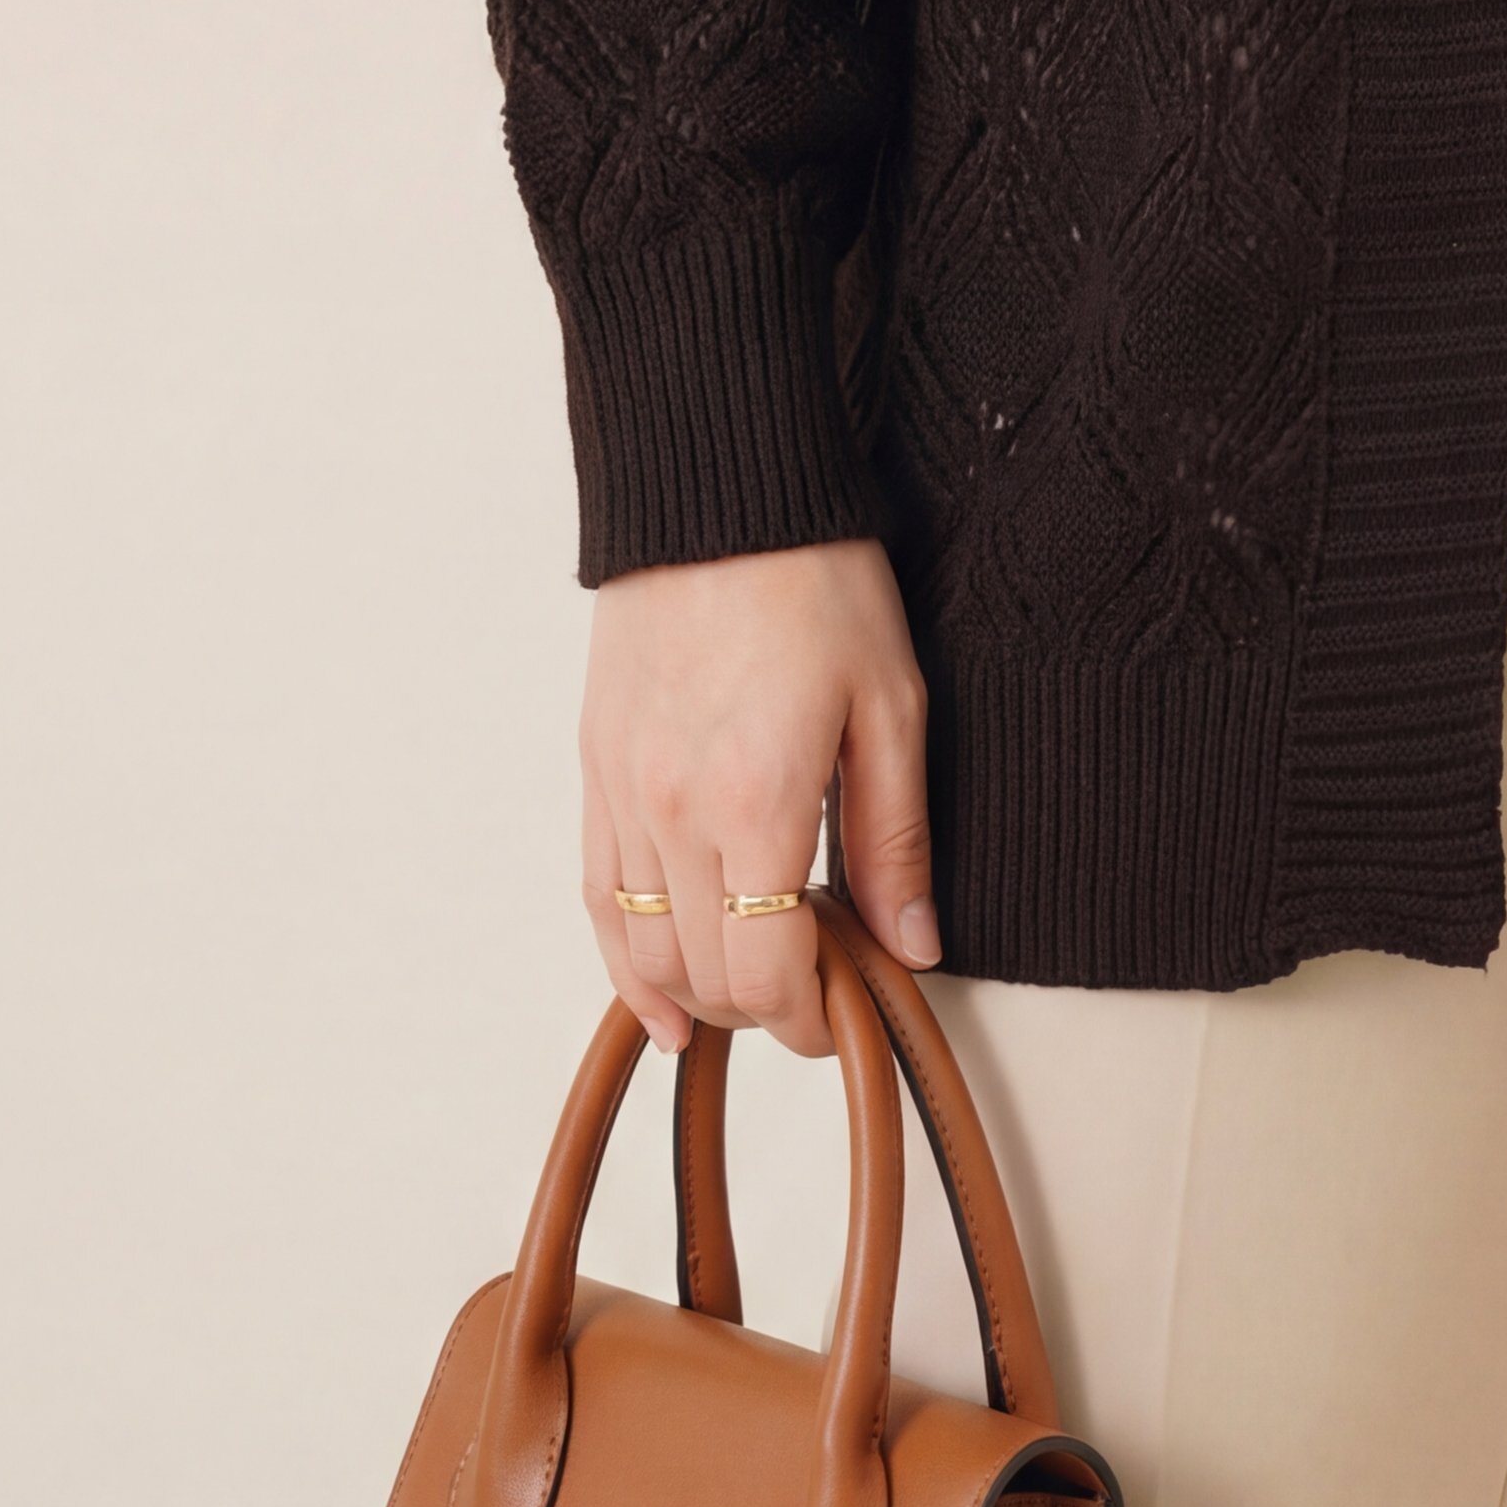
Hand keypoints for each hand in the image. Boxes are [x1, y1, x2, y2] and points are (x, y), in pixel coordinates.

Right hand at [579, 537, 935, 1059]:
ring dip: (694, 993)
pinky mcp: (595, 767)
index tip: (845, 1010)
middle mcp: (672, 812)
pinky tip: (656, 991)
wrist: (719, 488)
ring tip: (749, 999)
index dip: (808, 1018)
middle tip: (817, 987)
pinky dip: (623, 956)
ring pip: (638, 950)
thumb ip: (895, 838)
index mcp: (755, 801)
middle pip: (702, 975)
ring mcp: (621, 792)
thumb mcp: (889, 703)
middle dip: (762, 1008)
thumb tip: (911, 943)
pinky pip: (596, 895)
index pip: (765, 973)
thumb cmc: (816, 578)